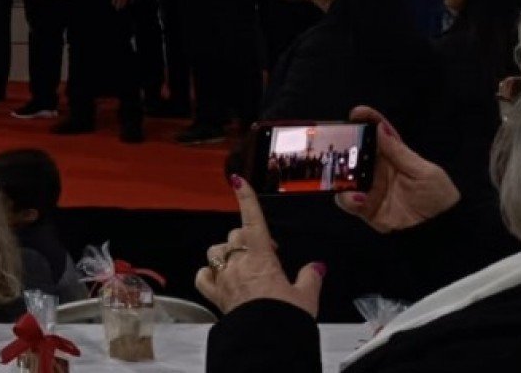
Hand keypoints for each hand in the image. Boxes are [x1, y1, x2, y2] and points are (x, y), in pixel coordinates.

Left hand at [195, 176, 324, 316]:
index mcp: (261, 257)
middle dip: (248, 239)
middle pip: (235, 236)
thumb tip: (316, 267)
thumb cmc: (284, 318)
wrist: (265, 339)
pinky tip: (217, 276)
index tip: (237, 181)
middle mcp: (238, 264)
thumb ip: (310, 277)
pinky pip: (203, 276)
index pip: (252, 220)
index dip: (245, 198)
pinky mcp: (214, 295)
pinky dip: (208, 273)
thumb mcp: (306, 296)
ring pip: (216, 252)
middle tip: (267, 255)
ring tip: (243, 264)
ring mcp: (223, 278)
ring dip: (227, 253)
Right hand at [335, 106, 460, 232]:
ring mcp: (369, 188)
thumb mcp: (424, 172)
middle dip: (343, 144)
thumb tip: (380, 128)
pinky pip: (347, 200)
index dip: (368, 121)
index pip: (379, 134)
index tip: (356, 113)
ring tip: (343, 173)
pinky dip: (347, 198)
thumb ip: (399, 152)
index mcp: (395, 156)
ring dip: (340, 172)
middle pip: (356, 151)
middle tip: (334, 141)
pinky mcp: (364, 208)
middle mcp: (378, 169)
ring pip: (346, 174)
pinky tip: (357, 198)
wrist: (440, 231)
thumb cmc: (438, 197)